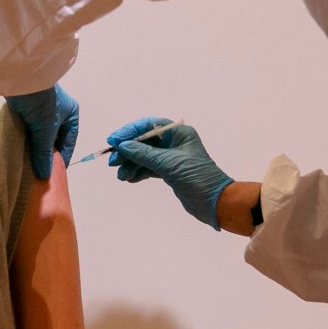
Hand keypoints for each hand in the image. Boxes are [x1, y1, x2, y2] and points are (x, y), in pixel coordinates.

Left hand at [5, 85, 78, 178]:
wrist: (20, 77)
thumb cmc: (42, 102)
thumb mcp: (46, 130)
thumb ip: (45, 152)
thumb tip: (44, 174)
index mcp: (71, 113)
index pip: (69, 140)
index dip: (63, 157)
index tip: (55, 172)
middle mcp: (59, 111)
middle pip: (54, 137)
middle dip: (47, 153)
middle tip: (41, 169)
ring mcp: (42, 109)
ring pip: (40, 133)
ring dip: (35, 146)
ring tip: (29, 162)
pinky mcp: (27, 107)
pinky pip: (28, 127)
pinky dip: (26, 138)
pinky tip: (20, 149)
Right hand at [107, 117, 233, 229]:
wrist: (214, 202)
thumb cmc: (197, 178)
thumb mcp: (169, 164)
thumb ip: (144, 154)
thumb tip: (123, 146)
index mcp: (178, 133)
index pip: (149, 126)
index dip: (129, 132)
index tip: (114, 141)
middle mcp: (175, 142)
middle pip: (144, 141)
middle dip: (127, 151)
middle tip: (113, 162)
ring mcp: (171, 157)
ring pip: (144, 156)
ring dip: (130, 164)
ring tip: (121, 175)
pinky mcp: (170, 172)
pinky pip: (148, 168)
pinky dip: (138, 172)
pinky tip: (129, 178)